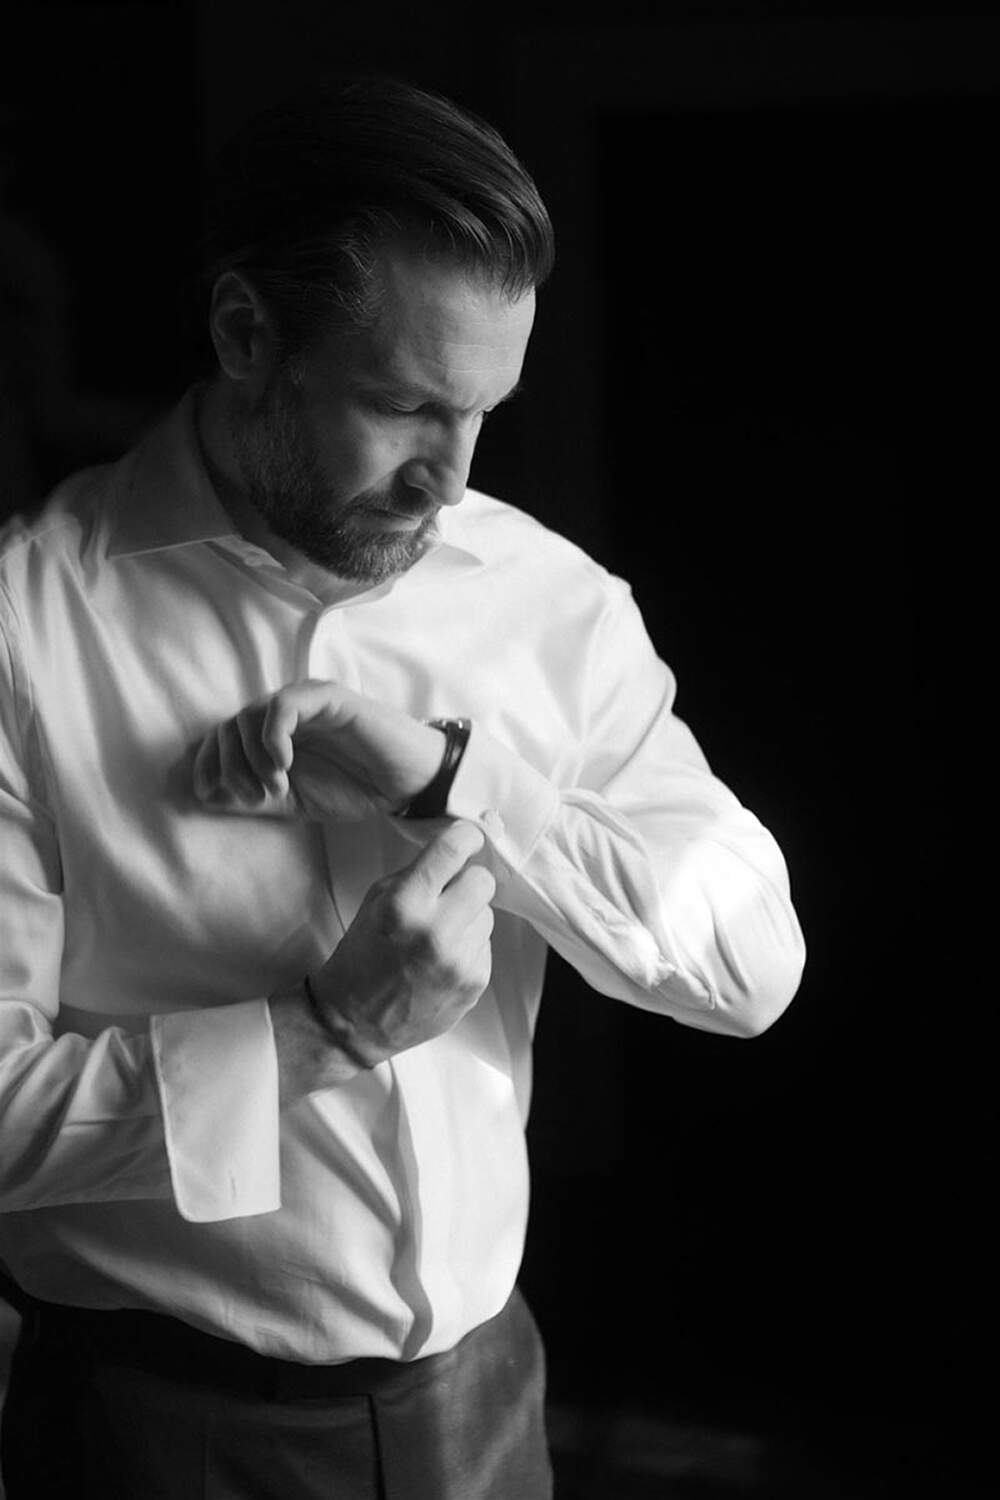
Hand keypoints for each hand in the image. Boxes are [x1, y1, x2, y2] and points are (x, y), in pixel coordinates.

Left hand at [192, 680, 445, 820]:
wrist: (404, 784)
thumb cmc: (353, 789)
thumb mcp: (292, 802)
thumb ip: (252, 797)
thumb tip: (204, 796)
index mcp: (269, 736)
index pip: (218, 738)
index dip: (204, 765)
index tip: (210, 795)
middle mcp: (280, 714)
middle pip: (226, 727)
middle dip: (228, 767)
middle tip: (253, 798)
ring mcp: (302, 702)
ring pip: (248, 716)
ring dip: (251, 758)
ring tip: (276, 786)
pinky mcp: (325, 697)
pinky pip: (281, 707)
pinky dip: (272, 738)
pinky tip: (284, 765)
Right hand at [310, 821, 495, 1064]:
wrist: (357, 1021)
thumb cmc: (363, 956)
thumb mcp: (376, 901)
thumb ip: (418, 874)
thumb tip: (460, 853)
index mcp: (404, 904)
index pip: (452, 850)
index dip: (466, 837)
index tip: (469, 838)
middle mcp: (435, 931)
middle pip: (483, 880)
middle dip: (468, 882)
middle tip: (450, 894)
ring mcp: (459, 960)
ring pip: (488, 913)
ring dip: (468, 917)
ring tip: (439, 936)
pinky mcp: (475, 981)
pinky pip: (486, 944)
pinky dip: (469, 946)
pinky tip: (442, 959)